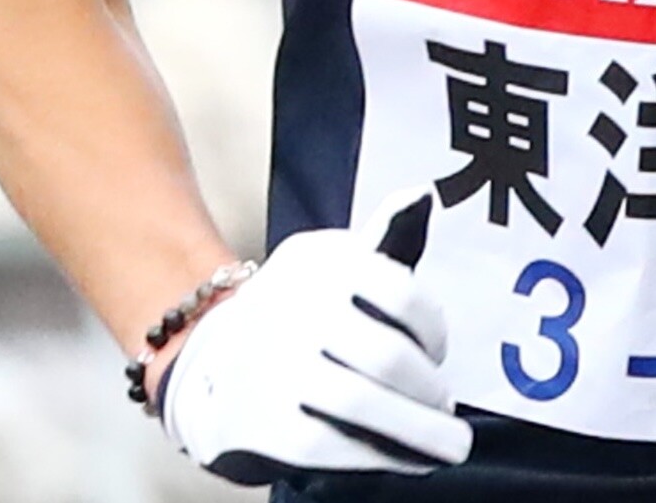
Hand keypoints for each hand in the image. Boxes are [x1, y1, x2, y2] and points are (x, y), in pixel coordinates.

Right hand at [160, 200, 472, 480]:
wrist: (207, 364)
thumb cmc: (298, 315)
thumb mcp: (333, 266)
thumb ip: (384, 239)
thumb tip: (421, 196)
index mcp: (315, 259)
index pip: (398, 288)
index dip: (432, 329)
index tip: (438, 352)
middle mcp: (291, 307)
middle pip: (387, 355)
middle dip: (430, 389)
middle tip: (448, 408)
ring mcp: (273, 366)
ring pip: (364, 402)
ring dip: (420, 431)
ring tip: (447, 444)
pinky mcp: (262, 423)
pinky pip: (335, 445)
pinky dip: (381, 456)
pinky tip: (407, 459)